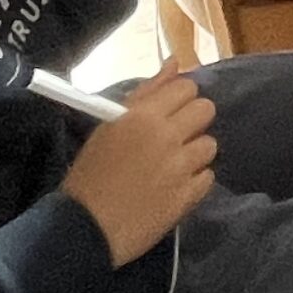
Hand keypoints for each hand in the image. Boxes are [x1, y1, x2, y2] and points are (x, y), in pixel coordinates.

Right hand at [60, 64, 216, 266]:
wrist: (83, 230)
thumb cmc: (89, 177)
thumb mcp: (108, 128)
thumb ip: (146, 93)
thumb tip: (175, 62)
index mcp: (143, 117)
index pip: (186, 87)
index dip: (180, 99)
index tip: (169, 113)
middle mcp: (166, 136)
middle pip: (205, 110)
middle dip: (192, 122)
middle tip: (173, 139)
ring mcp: (180, 167)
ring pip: (210, 144)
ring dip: (194, 154)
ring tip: (171, 167)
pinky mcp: (188, 196)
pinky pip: (208, 177)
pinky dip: (195, 182)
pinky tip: (175, 188)